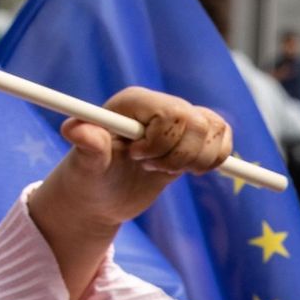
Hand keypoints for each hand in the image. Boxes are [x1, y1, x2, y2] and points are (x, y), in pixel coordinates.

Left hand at [31, 87, 233, 234]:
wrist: (102, 196)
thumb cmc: (89, 179)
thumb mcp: (85, 167)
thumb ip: (87, 146)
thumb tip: (74, 130)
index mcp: (134, 102)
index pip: (174, 113)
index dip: (163, 142)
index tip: (136, 158)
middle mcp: (160, 105)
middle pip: (199, 123)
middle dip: (179, 155)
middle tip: (149, 166)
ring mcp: (179, 120)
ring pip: (216, 130)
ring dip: (196, 160)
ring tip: (165, 169)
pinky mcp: (195, 137)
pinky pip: (224, 138)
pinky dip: (214, 160)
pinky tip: (188, 169)